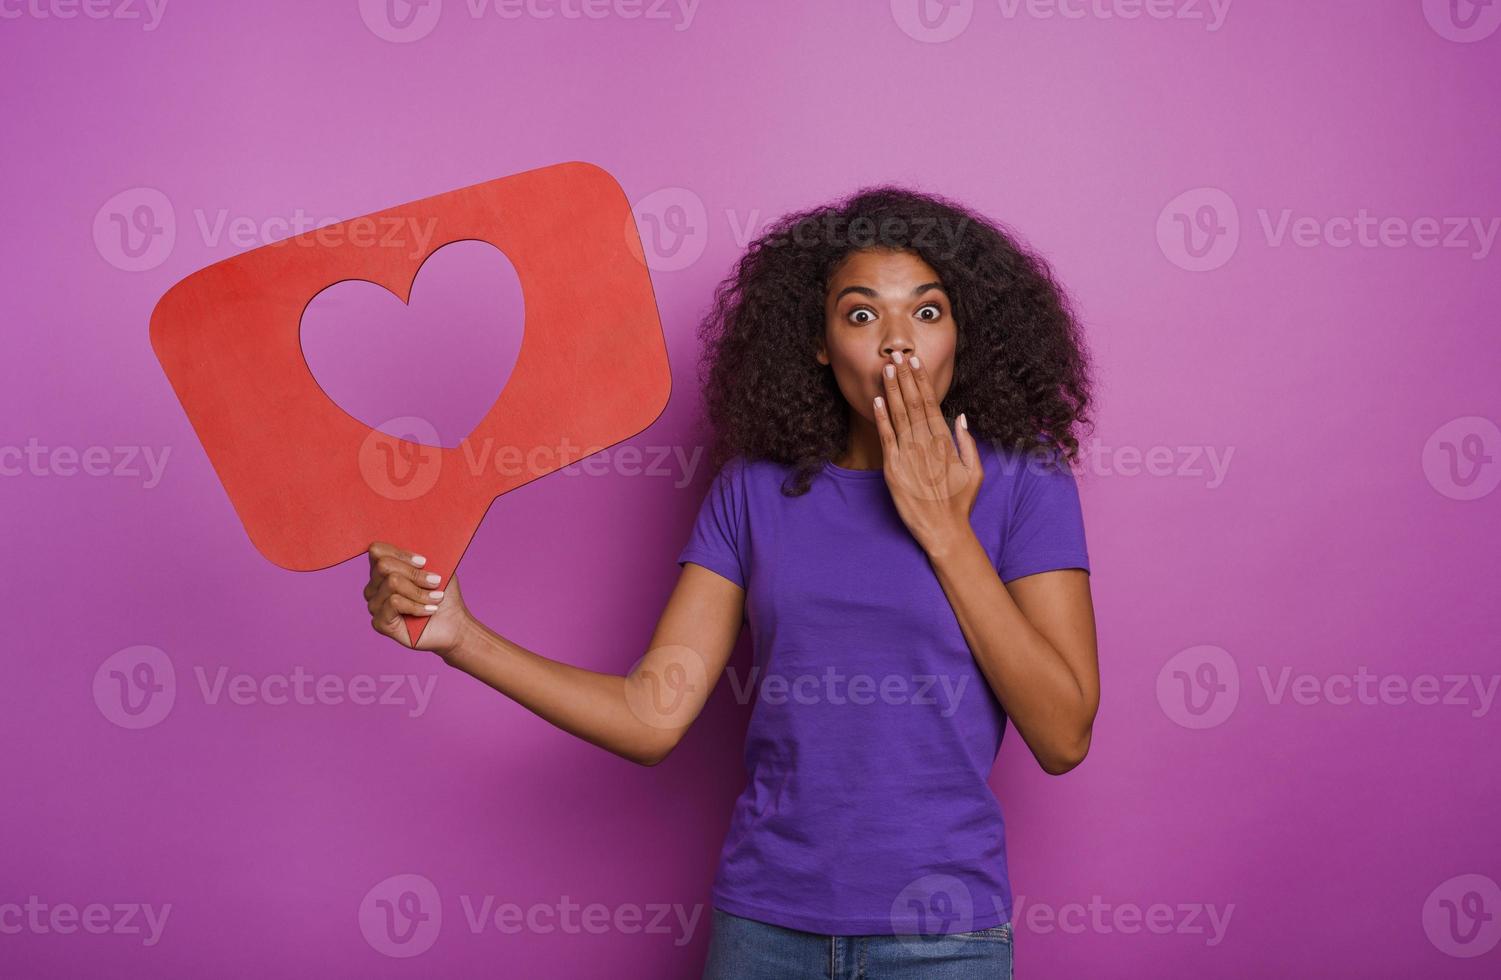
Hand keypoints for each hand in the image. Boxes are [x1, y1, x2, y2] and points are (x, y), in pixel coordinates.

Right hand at [364, 541, 471, 658]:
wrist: (453, 623)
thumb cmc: (443, 593)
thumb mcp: (436, 567)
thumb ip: (421, 553)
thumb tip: (415, 540)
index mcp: (384, 569)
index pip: (377, 550)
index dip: (401, 553)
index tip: (424, 562)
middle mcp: (374, 586)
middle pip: (384, 566)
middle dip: (415, 573)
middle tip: (435, 582)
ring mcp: (375, 604)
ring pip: (392, 583)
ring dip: (420, 592)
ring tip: (436, 599)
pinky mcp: (379, 623)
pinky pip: (394, 603)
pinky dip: (416, 606)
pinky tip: (428, 610)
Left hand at [873, 352, 983, 555]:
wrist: (944, 530)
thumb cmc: (960, 503)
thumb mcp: (975, 471)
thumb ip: (967, 442)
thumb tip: (962, 417)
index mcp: (945, 442)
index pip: (931, 403)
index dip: (922, 381)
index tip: (915, 363)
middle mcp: (926, 444)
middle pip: (913, 403)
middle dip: (905, 377)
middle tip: (897, 355)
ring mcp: (908, 455)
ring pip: (899, 415)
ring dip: (892, 390)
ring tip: (886, 369)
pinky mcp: (893, 469)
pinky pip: (886, 437)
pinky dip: (881, 417)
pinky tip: (877, 400)